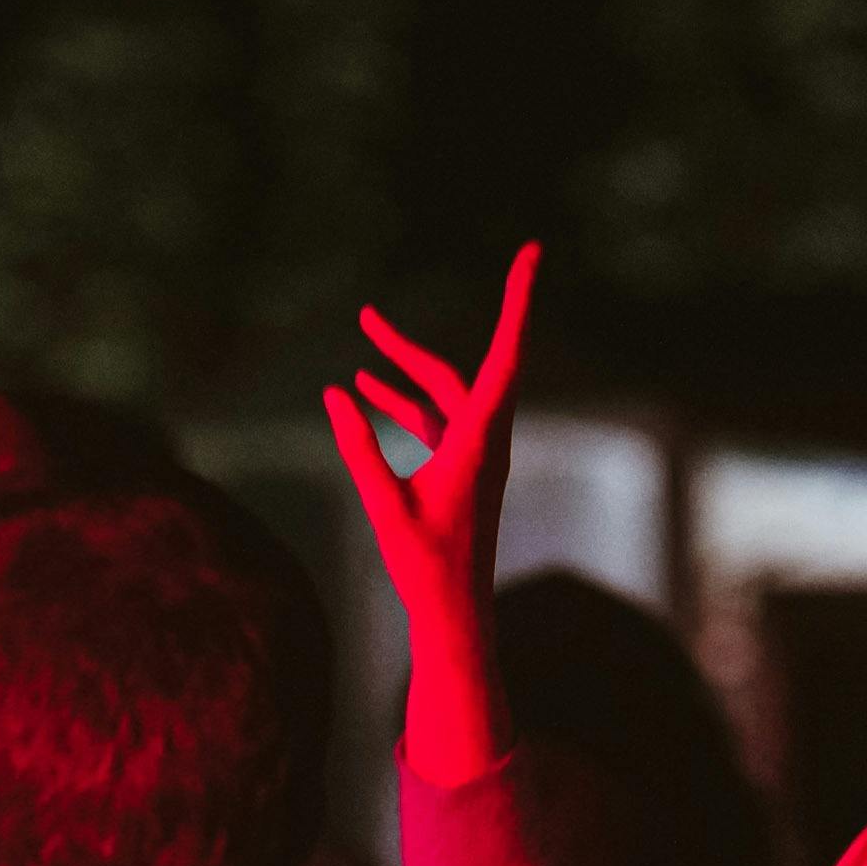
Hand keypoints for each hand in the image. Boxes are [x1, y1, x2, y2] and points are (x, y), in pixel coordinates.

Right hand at [323, 242, 539, 661]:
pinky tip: (367, 390)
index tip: (532, 251)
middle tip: (366, 316)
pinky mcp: (464, 468)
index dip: (518, 300)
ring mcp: (478, 454)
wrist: (454, 613)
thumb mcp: (383, 505)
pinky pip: (438, 418)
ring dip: (404, 369)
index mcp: (480, 442)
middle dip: (410, 344)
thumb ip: (358, 448)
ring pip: (445, 394)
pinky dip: (406, 400)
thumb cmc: (425, 567)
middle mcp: (488, 441)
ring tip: (364, 336)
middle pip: (455, 373)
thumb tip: (335, 394)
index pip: (506, 356)